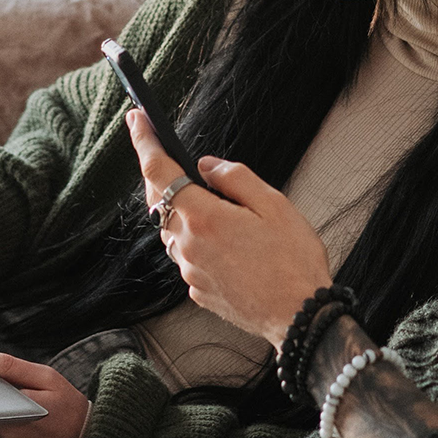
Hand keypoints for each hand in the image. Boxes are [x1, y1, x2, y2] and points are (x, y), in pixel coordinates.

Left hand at [125, 109, 331, 345]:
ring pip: (172, 230)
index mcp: (204, 217)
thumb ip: (235, 178)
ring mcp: (190, 271)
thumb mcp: (274, 204)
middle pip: (159, 201)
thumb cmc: (293, 261)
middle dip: (159, 174)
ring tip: (208, 202)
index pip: (159, 171)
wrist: (300, 317)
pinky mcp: (198, 290)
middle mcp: (188, 245)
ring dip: (180, 210)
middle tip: (166, 153)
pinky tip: (224, 241)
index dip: (144, 141)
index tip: (137, 120)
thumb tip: (206, 166)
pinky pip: (188, 256)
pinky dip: (196, 240)